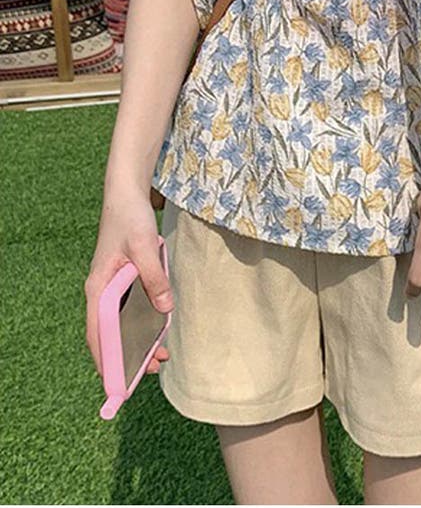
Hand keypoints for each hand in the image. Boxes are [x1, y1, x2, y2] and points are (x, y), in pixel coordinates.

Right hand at [85, 183, 173, 378]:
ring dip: (138, 340)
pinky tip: (159, 329)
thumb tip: (164, 310)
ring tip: (160, 356)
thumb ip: (154, 279)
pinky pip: (130, 309)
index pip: (98, 334)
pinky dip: (142, 322)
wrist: (127, 196)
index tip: (118, 383)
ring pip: (122, 323)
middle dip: (128, 355)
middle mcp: (101, 292)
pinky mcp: (124, 280)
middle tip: (153, 369)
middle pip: (110, 333)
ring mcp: (112, 287)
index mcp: (99, 289)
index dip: (108, 360)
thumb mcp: (144, 249)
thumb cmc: (131, 220)